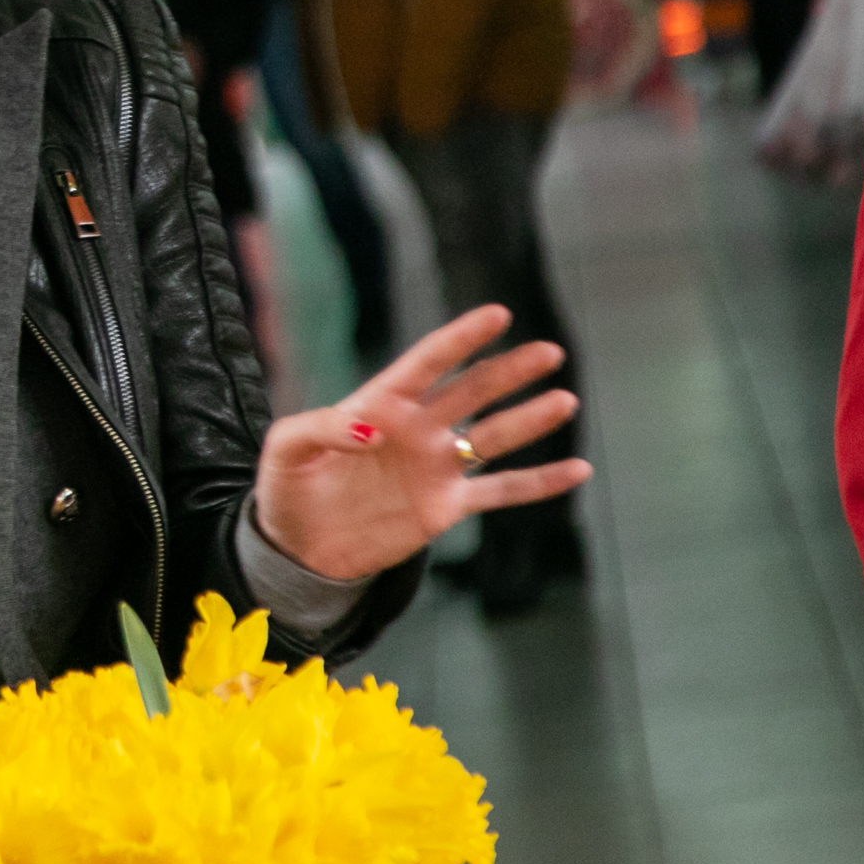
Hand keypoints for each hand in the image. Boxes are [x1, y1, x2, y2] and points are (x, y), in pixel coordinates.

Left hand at [252, 305, 588, 583]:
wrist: (299, 549)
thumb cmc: (286, 490)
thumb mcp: (287, 450)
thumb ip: (320, 428)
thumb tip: (368, 428)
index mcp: (378, 404)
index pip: (427, 363)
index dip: (461, 339)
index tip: (497, 314)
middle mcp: (416, 429)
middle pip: (471, 392)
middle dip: (509, 371)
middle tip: (550, 351)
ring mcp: (436, 467)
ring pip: (493, 436)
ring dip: (529, 420)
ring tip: (566, 400)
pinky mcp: (447, 507)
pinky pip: (501, 491)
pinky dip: (540, 482)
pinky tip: (578, 470)